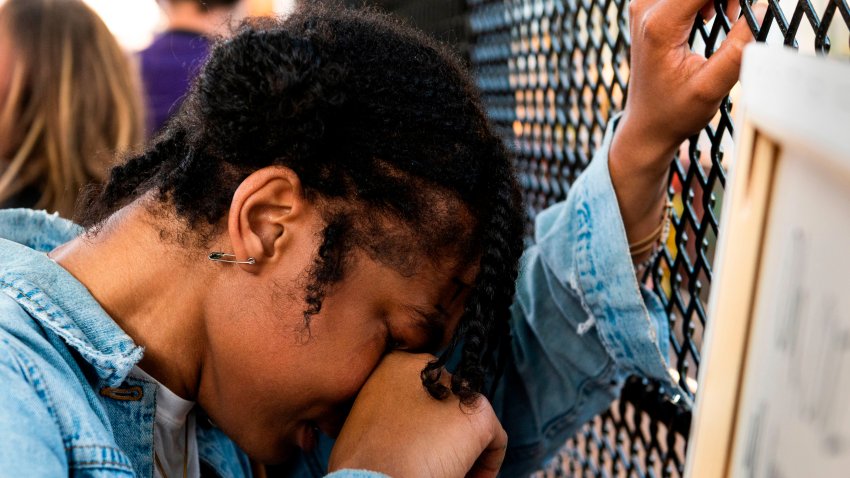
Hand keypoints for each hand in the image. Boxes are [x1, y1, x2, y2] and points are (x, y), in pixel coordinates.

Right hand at [328, 352, 506, 477]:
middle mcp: (426, 367)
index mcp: (394, 364)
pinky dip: (486, 467)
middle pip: (449, 404)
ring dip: (464, 451)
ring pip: (470, 423)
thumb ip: (391, 410)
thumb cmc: (363, 461)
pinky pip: (496, 441)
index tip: (416, 448)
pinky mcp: (478, 414)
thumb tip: (411, 426)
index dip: (424, 424)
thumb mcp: (365, 420)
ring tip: (444, 473)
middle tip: (431, 463)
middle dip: (446, 435)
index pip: (424, 392)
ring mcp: (455, 389)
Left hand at [614, 0, 766, 171]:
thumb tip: (761, 10)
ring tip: (728, 17)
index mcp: (660, 25)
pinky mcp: (650, 7)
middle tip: (738, 15)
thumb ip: (737, 49)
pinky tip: (712, 16)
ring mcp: (645, 5)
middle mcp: (646, 7)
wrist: (646, 124)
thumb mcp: (711, 88)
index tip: (749, 9)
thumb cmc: (674, 112)